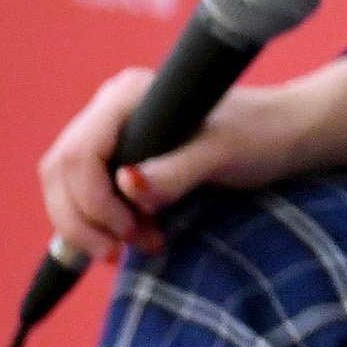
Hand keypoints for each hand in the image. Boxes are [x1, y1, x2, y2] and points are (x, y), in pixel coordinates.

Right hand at [38, 41, 346, 264]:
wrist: (286, 134)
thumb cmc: (261, 133)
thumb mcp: (225, 154)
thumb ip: (177, 170)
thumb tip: (128, 184)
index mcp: (127, 96)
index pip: (76, 156)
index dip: (90, 203)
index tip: (127, 234)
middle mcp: (111, 109)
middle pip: (61, 173)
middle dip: (84, 219)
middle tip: (123, 250)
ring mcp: (112, 132)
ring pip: (67, 188)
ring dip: (93, 226)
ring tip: (143, 243)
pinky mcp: (119, 156)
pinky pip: (86, 194)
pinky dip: (102, 223)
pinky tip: (136, 237)